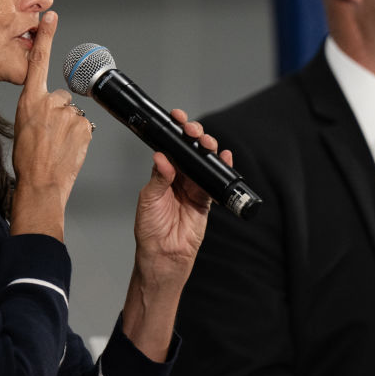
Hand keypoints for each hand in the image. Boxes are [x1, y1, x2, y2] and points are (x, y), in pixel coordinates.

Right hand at [10, 11, 93, 239]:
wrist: (40, 183)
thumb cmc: (28, 160)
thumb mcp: (22, 127)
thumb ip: (37, 110)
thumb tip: (53, 108)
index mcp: (29, 101)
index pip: (37, 62)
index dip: (46, 38)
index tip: (51, 18)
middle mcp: (48, 103)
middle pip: (63, 97)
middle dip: (60, 112)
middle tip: (51, 135)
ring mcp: (67, 114)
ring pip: (74, 113)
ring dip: (70, 126)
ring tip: (59, 145)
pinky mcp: (83, 126)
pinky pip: (84, 125)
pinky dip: (80, 136)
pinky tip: (69, 148)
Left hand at [122, 109, 231, 360]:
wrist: (164, 256)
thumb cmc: (150, 230)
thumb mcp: (149, 200)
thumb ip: (159, 178)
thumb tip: (162, 157)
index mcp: (162, 174)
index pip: (170, 147)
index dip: (174, 132)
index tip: (176, 119)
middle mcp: (178, 178)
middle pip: (190, 151)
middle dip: (194, 137)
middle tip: (193, 131)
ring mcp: (193, 188)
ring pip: (204, 162)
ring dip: (208, 150)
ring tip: (208, 143)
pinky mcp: (206, 200)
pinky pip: (215, 181)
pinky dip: (222, 169)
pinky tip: (225, 159)